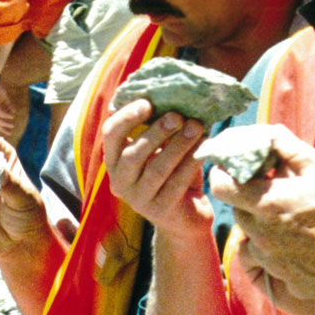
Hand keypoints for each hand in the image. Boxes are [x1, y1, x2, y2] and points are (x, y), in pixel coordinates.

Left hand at [0, 82, 14, 135]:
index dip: (1, 128)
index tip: (8, 133)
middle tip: (10, 133)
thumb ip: (9, 106)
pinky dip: (6, 115)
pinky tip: (11, 116)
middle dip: (3, 129)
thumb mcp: (5, 99)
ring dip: (5, 123)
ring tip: (12, 125)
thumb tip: (14, 113)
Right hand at [103, 99, 210, 241]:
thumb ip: (161, 129)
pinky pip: (176, 183)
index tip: (148, 102)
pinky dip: (190, 163)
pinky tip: (203, 148)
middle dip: (156, 131)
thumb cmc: (172, 174)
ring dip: (178, 145)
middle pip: (133, 153)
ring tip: (196, 127)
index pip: (110, 135)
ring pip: (156, 169)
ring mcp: (138, 199)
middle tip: (178, 115)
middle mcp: (120, 181)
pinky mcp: (159, 212)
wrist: (187, 217)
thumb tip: (174, 97)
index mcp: (115, 160)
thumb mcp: (161, 149)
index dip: (126, 117)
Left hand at [210, 125, 314, 304]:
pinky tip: (307, 241)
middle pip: (239, 211)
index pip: (220, 186)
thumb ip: (290, 148)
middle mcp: (263, 236)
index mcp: (267, 204)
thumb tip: (269, 132)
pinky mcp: (290, 282)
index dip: (225, 173)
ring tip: (295, 214)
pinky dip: (281, 248)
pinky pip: (273, 261)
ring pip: (255, 238)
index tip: (239, 167)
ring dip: (265, 224)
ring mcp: (275, 262)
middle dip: (250, 197)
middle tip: (276, 187)